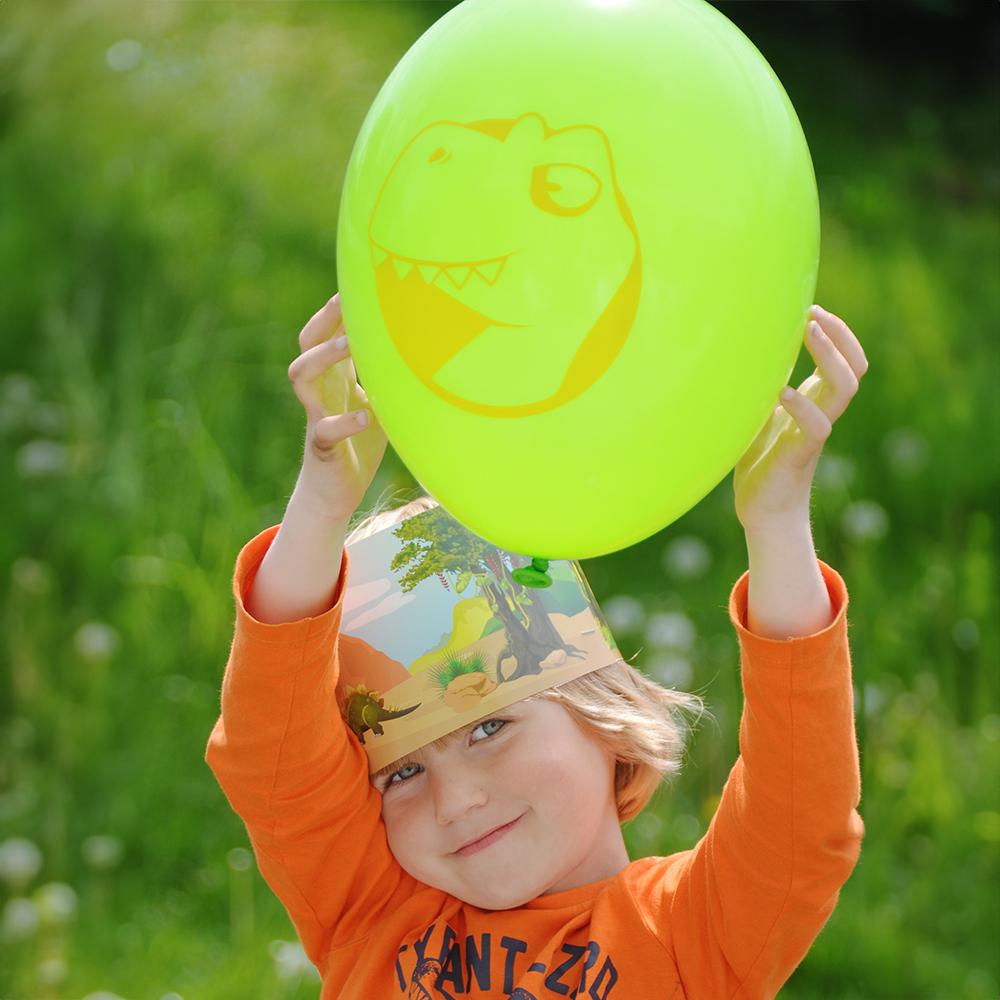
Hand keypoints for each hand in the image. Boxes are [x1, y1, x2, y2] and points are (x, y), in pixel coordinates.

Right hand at [287, 293, 388, 522]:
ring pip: (302, 375)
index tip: (359, 282)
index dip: (339, 307)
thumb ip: (389, 376)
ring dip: (324, 357)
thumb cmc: (360, 441)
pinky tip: (366, 417)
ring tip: (350, 346)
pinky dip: (345, 422)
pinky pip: (324, 429)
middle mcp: (320, 390)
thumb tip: (427, 348)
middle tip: (344, 300)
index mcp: (334, 377)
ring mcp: (316, 415)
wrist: (335, 492)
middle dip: (323, 319)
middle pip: (306, 342)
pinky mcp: (321, 446)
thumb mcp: (379, 402)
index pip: (327, 331)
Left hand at [733, 304, 868, 535]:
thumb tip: (734, 352)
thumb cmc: (758, 461)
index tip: (811, 307)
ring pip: (843, 388)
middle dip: (840, 335)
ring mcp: (813, 431)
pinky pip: (815, 425)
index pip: (845, 359)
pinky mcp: (800, 453)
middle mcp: (821, 412)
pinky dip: (800, 404)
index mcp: (814, 401)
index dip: (837, 331)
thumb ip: (759, 387)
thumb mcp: (757, 414)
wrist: (763, 511)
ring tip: (808, 331)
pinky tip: (780, 391)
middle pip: (854, 366)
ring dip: (829, 356)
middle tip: (814, 312)